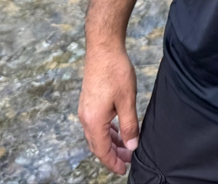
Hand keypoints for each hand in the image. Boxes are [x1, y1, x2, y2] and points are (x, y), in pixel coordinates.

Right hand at [77, 44, 138, 175]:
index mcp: (93, 121)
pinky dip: (107, 131)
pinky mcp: (89, 101)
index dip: (113, 162)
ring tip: (126, 146)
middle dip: (112, 154)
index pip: (102, 151)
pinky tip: (118, 129)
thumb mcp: (127, 101)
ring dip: (111, 142)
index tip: (124, 169)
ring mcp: (85, 109)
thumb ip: (129, 126)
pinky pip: (96, 124)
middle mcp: (85, 117)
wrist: (103, 48)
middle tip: (128, 159)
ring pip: (97, 134)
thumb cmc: (115, 71)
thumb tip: (131, 146)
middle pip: (97, 145)